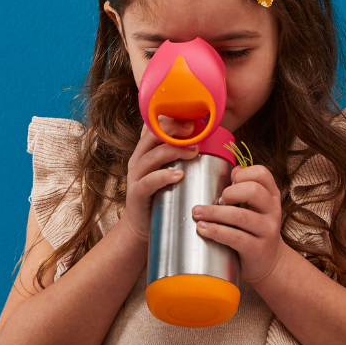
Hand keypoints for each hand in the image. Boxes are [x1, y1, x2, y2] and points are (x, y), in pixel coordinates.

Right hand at [118, 118, 199, 243]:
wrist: (141, 226)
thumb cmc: (161, 196)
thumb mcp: (167, 171)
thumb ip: (180, 157)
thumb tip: (209, 143)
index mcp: (146, 151)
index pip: (154, 127)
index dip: (171, 119)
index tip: (192, 118)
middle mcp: (138, 160)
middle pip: (151, 136)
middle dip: (173, 129)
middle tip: (194, 129)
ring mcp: (136, 176)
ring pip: (152, 157)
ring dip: (174, 150)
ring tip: (194, 150)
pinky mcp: (137, 193)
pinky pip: (148, 181)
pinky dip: (163, 176)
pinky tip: (179, 175)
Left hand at [190, 164, 291, 283]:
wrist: (268, 263)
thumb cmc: (253, 229)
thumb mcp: (253, 206)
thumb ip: (244, 188)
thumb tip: (234, 169)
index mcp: (271, 195)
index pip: (262, 174)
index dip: (243, 174)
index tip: (229, 182)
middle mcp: (272, 210)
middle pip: (253, 191)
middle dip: (230, 192)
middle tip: (218, 200)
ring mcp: (267, 230)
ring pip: (240, 216)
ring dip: (214, 213)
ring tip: (197, 213)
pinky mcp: (257, 249)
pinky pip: (235, 237)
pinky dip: (216, 231)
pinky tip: (203, 228)